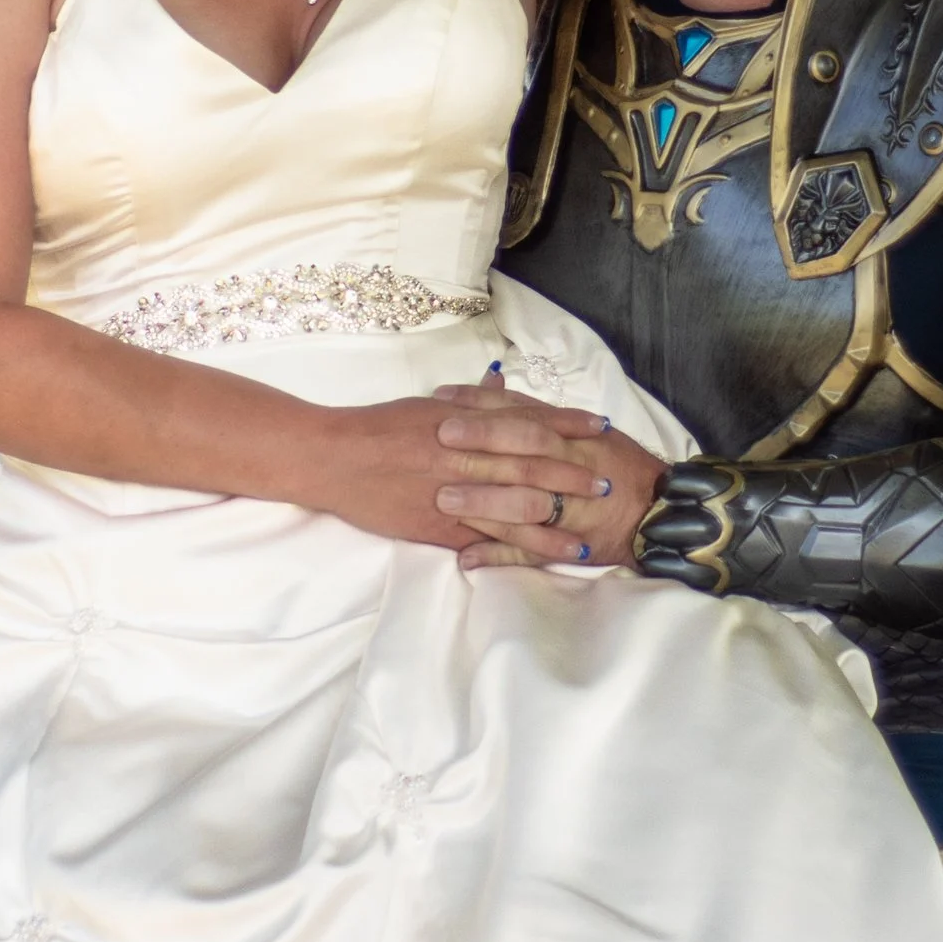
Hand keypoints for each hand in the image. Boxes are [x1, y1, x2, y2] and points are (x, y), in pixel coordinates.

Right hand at [291, 387, 611, 552]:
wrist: (334, 458)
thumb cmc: (379, 427)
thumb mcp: (428, 406)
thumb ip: (470, 402)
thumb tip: (501, 384)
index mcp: (464, 420)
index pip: (527, 420)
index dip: (567, 424)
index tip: (601, 427)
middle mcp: (464, 454)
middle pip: (530, 463)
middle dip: (573, 473)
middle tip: (608, 480)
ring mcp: (454, 494)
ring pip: (516, 506)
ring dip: (559, 517)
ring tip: (593, 525)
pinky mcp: (441, 527)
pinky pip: (490, 541)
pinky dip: (524, 549)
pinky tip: (552, 556)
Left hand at [427, 375, 665, 569]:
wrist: (660, 510)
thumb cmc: (619, 465)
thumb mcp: (585, 428)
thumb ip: (538, 411)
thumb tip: (490, 384)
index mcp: (573, 438)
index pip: (525, 415)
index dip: (484, 406)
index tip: (444, 399)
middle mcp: (572, 468)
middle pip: (526, 451)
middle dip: (483, 444)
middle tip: (440, 438)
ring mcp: (572, 509)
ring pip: (527, 502)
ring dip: (485, 502)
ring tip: (444, 499)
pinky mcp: (570, 544)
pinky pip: (534, 551)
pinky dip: (501, 555)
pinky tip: (466, 557)